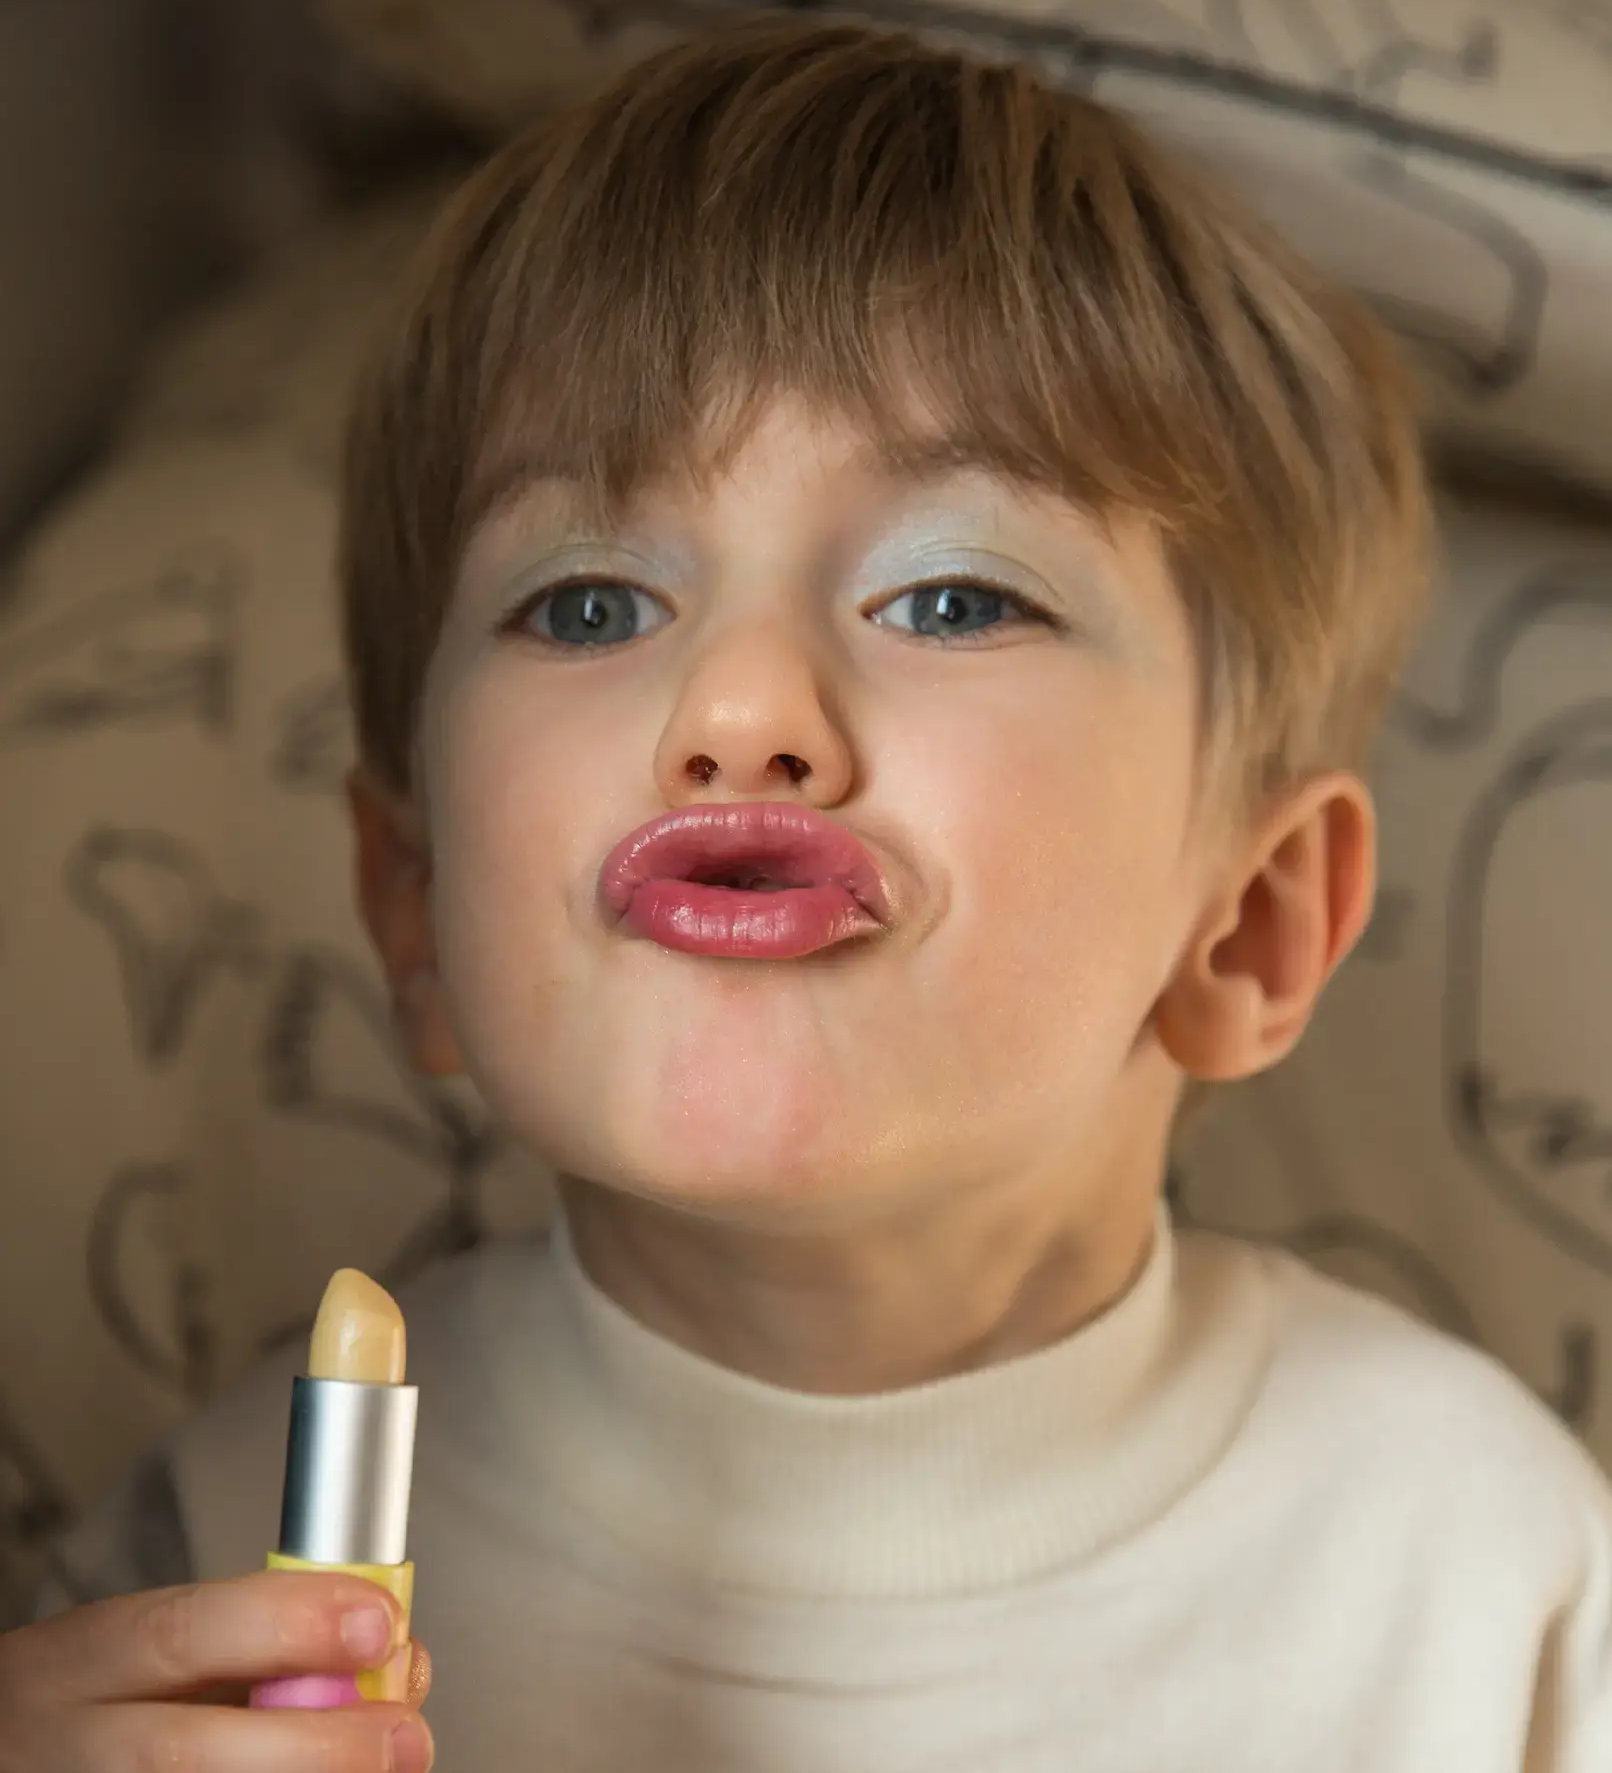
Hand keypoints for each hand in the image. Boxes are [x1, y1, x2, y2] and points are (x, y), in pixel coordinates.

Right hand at [0, 1571, 433, 1771]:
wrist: (7, 1760)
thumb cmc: (96, 1708)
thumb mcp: (147, 1653)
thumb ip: (253, 1646)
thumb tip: (385, 1656)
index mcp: (82, 1661)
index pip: (183, 1630)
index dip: (288, 1625)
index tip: (378, 1622)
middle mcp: (73, 1747)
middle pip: (186, 1753)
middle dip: (314, 1745)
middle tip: (404, 1735)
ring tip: (386, 1770)